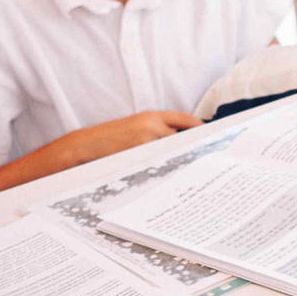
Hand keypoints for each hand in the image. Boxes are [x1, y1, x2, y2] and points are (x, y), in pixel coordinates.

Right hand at [63, 109, 200, 165]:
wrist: (85, 145)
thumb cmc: (110, 140)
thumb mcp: (134, 128)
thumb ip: (156, 132)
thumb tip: (179, 144)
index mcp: (151, 116)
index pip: (186, 119)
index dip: (201, 129)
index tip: (211, 139)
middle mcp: (152, 125)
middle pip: (186, 136)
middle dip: (196, 148)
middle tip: (209, 160)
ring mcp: (147, 141)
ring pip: (176, 152)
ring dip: (184, 161)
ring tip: (194, 172)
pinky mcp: (140, 155)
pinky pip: (162, 164)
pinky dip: (170, 170)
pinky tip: (174, 179)